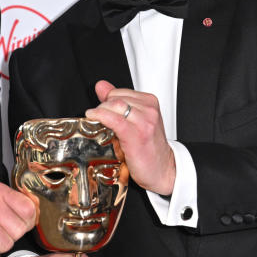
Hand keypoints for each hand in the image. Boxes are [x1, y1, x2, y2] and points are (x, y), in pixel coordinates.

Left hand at [85, 80, 175, 195]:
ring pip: (114, 105)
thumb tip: (101, 86)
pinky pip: (114, 119)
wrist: (163, 170)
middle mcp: (149, 110)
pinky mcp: (137, 134)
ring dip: (100, 113)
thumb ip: (118, 101)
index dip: (106, 101)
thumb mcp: (136, 120)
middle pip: (115, 98)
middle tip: (98, 120)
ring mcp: (144, 122)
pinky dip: (100, 116)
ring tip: (97, 123)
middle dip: (102, 107)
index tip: (102, 111)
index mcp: (150, 102)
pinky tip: (93, 118)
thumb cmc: (149, 148)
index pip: (119, 91)